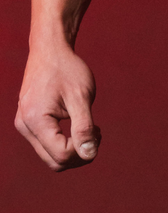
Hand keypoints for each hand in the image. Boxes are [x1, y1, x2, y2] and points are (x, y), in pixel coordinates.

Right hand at [16, 43, 100, 171]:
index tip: (97, 130)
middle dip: (80, 155)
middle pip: (55, 162)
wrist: (50, 50)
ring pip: (52, 158)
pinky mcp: (29, 124)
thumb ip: (84, 128)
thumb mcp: (81, 97)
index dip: (85, 151)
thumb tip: (89, 155)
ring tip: (89, 129)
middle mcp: (24, 126)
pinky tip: (79, 127)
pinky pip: (49, 147)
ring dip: (74, 151)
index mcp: (35, 119)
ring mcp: (24, 126)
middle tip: (95, 133)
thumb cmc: (67, 69)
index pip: (62, 155)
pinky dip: (66, 144)